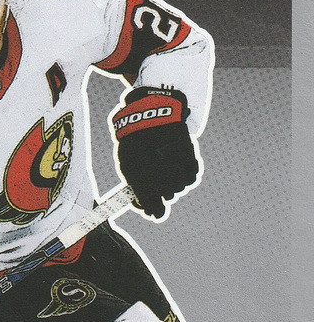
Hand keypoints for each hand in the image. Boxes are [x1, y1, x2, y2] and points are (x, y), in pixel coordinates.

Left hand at [111, 87, 198, 218]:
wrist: (148, 111)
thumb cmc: (134, 140)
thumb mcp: (128, 164)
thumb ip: (137, 189)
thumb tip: (147, 210)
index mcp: (140, 178)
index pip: (150, 205)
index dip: (152, 209)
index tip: (152, 209)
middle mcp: (160, 174)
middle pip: (168, 196)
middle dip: (163, 193)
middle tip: (158, 181)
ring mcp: (176, 165)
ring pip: (180, 187)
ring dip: (175, 183)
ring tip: (167, 169)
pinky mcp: (188, 155)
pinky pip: (192, 176)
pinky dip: (187, 174)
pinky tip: (179, 166)